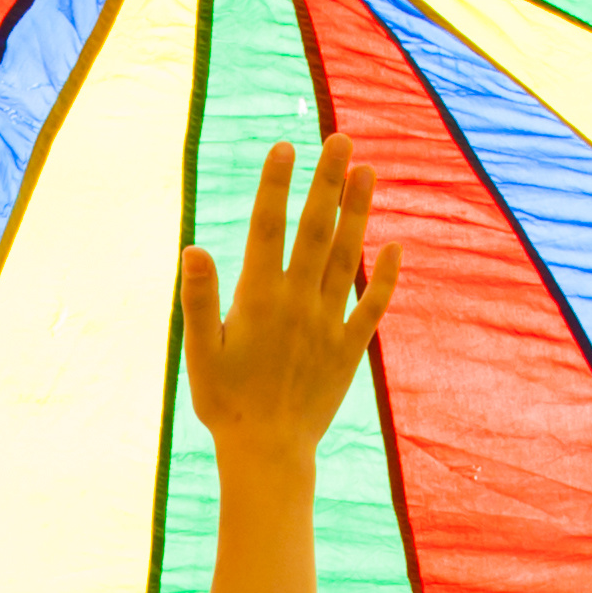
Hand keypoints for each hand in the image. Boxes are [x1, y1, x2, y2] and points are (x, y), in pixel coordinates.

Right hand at [179, 138, 399, 466]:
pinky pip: (372, 307)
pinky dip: (387, 277)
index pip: (268, 229)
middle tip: (341, 138)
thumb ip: (197, 299)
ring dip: (359, 212)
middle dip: (328, 182)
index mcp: (257, 299)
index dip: (277, 186)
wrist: (268, 454)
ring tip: (368, 171)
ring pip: (348, 257)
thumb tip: (194, 249)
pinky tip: (397, 246)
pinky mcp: (349, 349)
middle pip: (316, 230)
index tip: (286, 147)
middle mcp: (298, 303)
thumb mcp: (199, 353)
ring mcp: (328, 324)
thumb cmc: (224, 404)